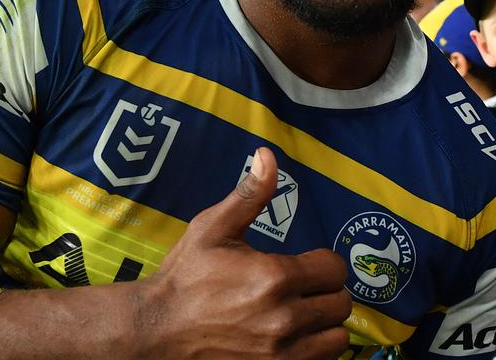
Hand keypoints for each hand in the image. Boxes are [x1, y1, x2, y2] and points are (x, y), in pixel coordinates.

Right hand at [142, 148, 351, 358]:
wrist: (155, 330)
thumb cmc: (185, 277)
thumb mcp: (212, 228)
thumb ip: (249, 194)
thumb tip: (268, 155)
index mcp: (274, 277)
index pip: (334, 270)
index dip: (323, 263)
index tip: (307, 264)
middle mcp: (284, 318)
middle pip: (340, 304)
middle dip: (326, 292)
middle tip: (305, 288)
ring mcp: (281, 353)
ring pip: (336, 339)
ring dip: (325, 324)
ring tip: (304, 313)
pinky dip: (315, 350)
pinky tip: (296, 337)